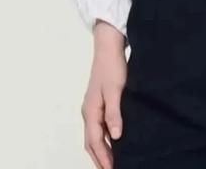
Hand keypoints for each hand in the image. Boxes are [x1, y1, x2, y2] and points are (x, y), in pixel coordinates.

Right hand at [81, 22, 126, 168]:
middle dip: (100, 158)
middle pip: (92, 141)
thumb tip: (116, 136)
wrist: (108, 47)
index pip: (95, 141)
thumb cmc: (112, 67)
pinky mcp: (99, 101)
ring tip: (112, 161)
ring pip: (95, 134)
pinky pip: (99, 126)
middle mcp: (89, 111)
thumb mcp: (115, 90)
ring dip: (102, 149)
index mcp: (91, 110)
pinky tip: (114, 140)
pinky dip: (105, 137)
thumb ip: (114, 113)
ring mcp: (93, 106)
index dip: (103, 157)